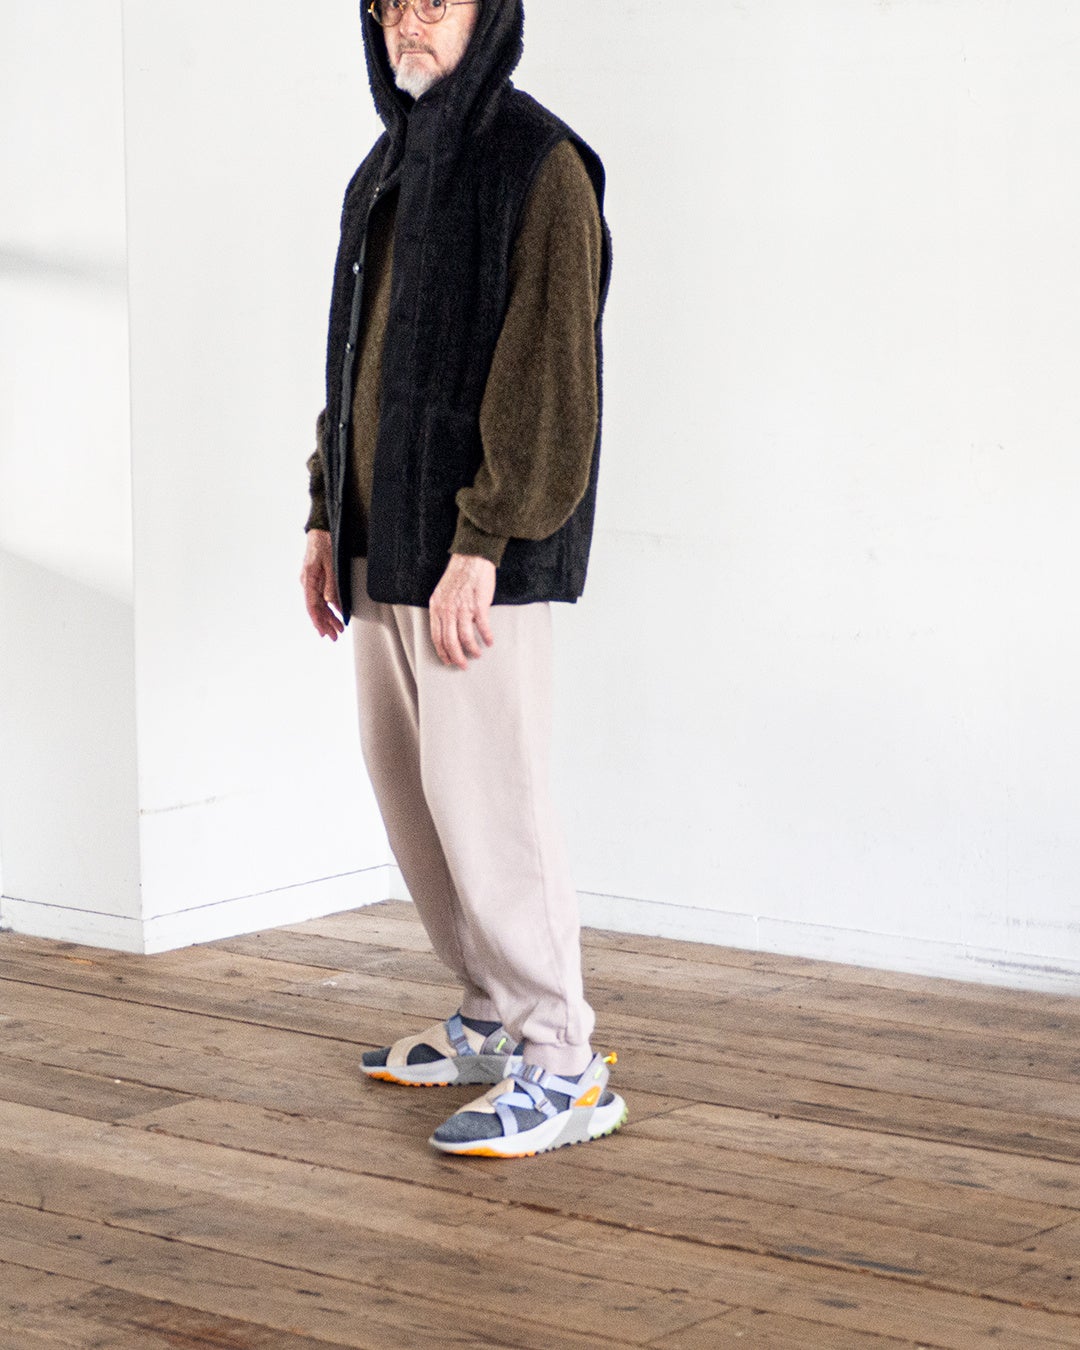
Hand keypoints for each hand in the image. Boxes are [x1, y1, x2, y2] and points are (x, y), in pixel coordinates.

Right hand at [300, 529, 343, 639]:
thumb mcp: (331, 563)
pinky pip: (320, 597)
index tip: (324, 631)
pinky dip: (328, 607)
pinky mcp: (315, 579)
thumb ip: (331, 584)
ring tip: (337, 629)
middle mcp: (307, 582)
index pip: (312, 606)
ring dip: (328, 617)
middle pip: (315, 608)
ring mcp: (310, 581)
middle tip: (335, 636)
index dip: (318, 620)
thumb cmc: (325, 543)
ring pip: (318, 604)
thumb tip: (330, 603)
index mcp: (308, 579)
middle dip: (325, 624)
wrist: (321, 529)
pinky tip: (335, 615)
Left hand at [429, 554, 495, 669]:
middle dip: (456, 657)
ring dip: (472, 649)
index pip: (436, 636)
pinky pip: (483, 627)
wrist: (471, 558)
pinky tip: (490, 641)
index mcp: (437, 607)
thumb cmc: (459, 574)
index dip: (442, 651)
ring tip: (477, 654)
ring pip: (465, 637)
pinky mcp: (478, 605)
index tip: (447, 660)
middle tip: (462, 665)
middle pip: (450, 641)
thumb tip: (450, 627)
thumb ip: (444, 610)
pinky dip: (487, 637)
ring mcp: (463, 608)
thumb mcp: (442, 593)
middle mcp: (448, 610)